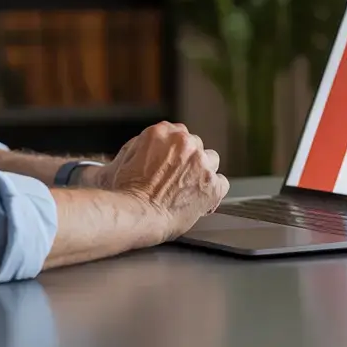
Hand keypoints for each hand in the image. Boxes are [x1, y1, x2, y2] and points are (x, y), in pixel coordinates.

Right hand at [97, 121, 228, 239]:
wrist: (134, 214)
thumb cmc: (124, 191)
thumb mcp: (125, 156)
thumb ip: (144, 145)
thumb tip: (152, 145)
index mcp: (162, 132)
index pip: (178, 134)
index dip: (175, 151)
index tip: (172, 163)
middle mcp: (184, 142)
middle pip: (195, 145)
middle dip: (188, 160)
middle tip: (177, 179)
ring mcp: (200, 162)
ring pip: (211, 160)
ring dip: (203, 172)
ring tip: (190, 189)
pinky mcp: (211, 184)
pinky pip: (222, 183)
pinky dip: (213, 192)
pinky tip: (201, 201)